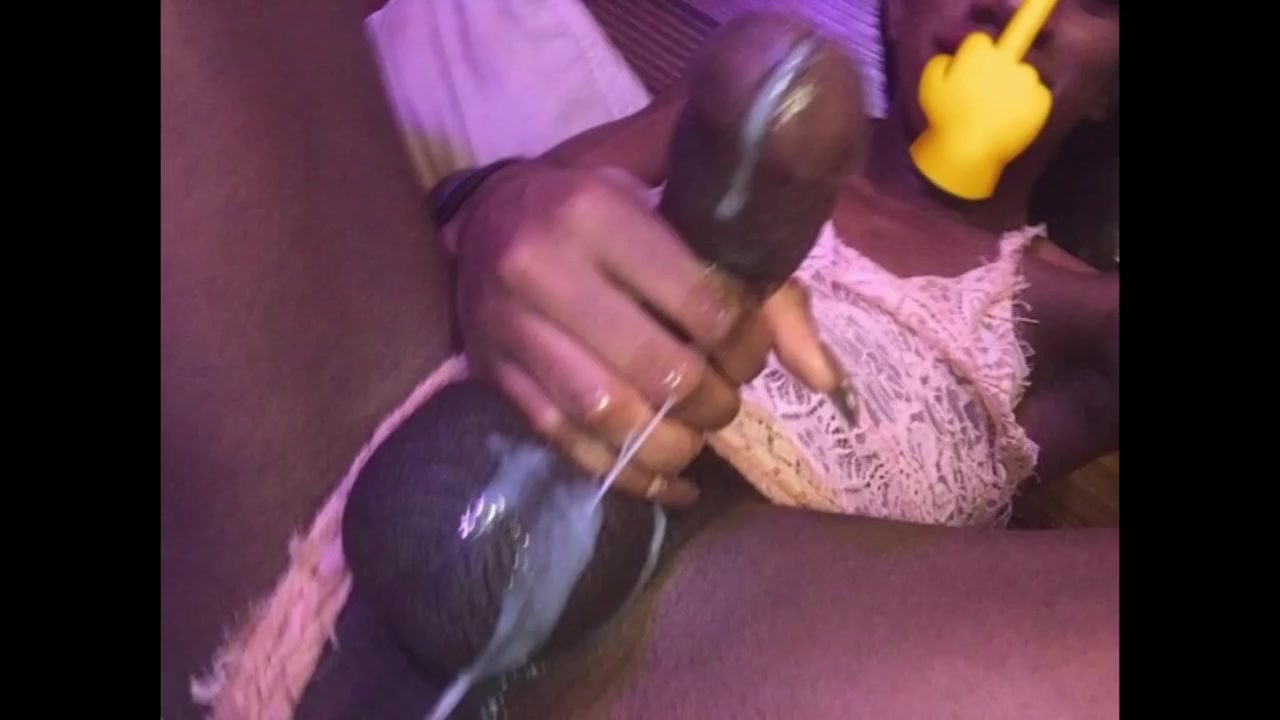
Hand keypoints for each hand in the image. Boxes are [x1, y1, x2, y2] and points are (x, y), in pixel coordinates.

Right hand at [447, 160, 837, 506]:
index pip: (702, 304)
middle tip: (724, 403)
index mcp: (596, 211)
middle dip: (712, 404)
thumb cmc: (604, 205)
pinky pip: (565, 442)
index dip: (744, 344)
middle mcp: (542, 266)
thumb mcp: (678, 209)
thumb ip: (759, 279)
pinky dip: (623, 473)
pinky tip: (664, 481)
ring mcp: (510, 325)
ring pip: (607, 414)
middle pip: (658, 369)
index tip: (749, 352)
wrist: (487, 215)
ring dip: (669, 446)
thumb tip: (824, 378)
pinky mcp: (493, 373)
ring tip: (693, 441)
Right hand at [910, 30, 1052, 198]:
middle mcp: (1008, 60)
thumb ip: (940, 63)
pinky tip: (1013, 120)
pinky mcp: (1041, 100)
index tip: (969, 74)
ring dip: (1014, 87)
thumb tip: (953, 58)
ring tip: (999, 112)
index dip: (974, 58)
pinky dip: (1029, 105)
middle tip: (982, 96)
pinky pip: (1038, 96)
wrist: (970, 151)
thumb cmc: (945, 118)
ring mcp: (1028, 80)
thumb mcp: (929, 86)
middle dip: (996, 71)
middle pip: (1004, 58)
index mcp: (979, 52)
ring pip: (1023, 76)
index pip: (981, 42)